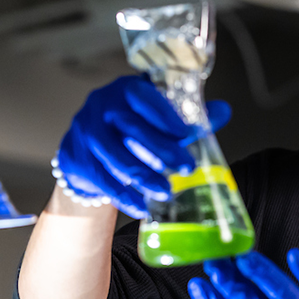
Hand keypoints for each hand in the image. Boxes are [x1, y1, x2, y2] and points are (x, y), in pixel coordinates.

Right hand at [56, 75, 230, 218]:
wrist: (87, 149)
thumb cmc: (130, 129)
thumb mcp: (157, 117)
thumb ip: (189, 114)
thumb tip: (223, 111)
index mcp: (124, 90)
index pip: (144, 97)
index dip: (165, 116)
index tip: (186, 134)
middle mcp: (101, 107)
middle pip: (132, 129)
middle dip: (162, 151)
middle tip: (188, 168)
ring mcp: (85, 133)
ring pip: (116, 158)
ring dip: (144, 177)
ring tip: (167, 191)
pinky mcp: (75, 160)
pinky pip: (102, 181)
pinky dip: (124, 196)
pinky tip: (142, 207)